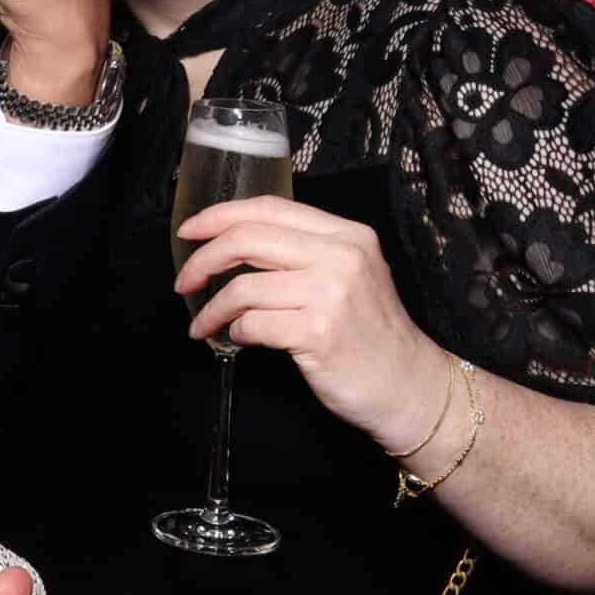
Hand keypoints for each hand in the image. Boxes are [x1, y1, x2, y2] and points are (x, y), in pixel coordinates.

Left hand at [176, 197, 445, 449]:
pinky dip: (236, 332)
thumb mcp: (349, 275)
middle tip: (184, 281)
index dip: (219, 216)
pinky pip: (252, 324)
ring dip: (213, 309)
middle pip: (247, 239)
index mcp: (347, 234)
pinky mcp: (319, 332)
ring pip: (243, 287)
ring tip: (204, 324)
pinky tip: (239, 339)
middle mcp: (342, 256)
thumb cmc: (371, 333)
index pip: (269, 208)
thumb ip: (302, 252)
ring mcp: (332, 293)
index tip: (190, 232)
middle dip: (203, 260)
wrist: (410, 386)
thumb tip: (232, 245)